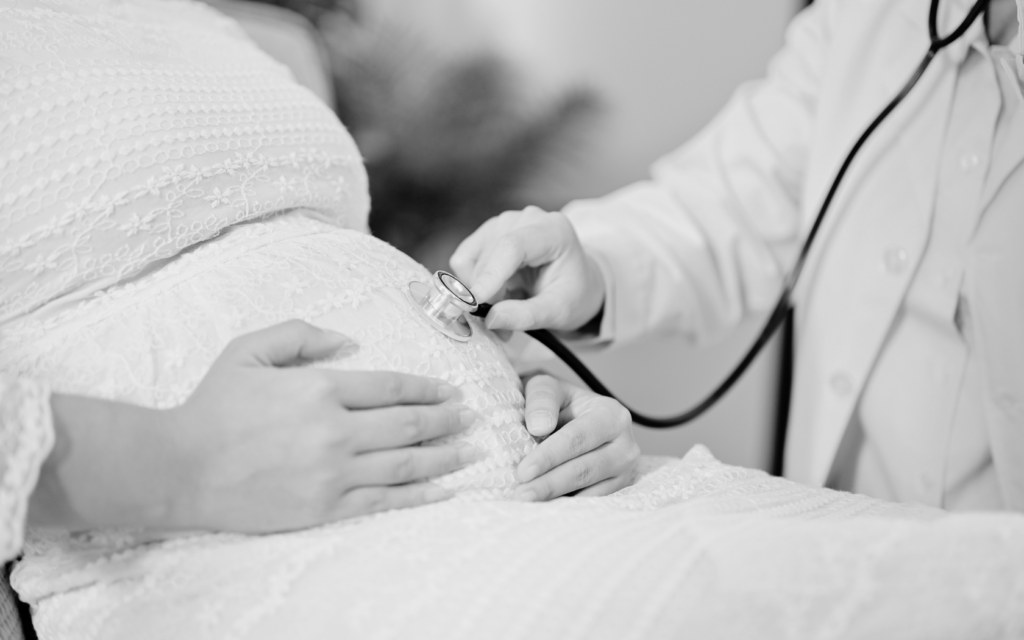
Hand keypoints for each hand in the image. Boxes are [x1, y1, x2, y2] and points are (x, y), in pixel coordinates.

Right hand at [37, 321, 477, 533]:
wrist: (179, 468)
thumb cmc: (212, 406)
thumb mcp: (249, 349)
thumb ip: (300, 335)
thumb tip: (349, 341)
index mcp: (320, 388)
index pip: (392, 386)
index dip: (428, 388)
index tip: (451, 390)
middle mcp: (334, 429)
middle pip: (408, 424)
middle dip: (447, 420)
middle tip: (471, 417)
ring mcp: (332, 472)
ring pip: (405, 462)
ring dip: (445, 456)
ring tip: (470, 450)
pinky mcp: (324, 506)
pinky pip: (384, 499)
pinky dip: (418, 495)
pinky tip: (443, 491)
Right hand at [450, 206, 605, 332]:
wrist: (576, 282)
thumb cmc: (573, 294)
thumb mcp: (558, 312)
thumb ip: (526, 316)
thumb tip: (491, 319)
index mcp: (552, 231)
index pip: (512, 246)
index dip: (491, 274)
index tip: (475, 302)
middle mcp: (526, 219)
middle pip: (490, 258)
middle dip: (489, 295)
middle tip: (502, 324)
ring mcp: (504, 222)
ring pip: (473, 261)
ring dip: (483, 291)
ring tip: (507, 305)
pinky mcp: (488, 233)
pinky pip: (464, 260)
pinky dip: (473, 282)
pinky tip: (497, 290)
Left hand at [513, 374, 638, 500]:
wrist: (568, 416)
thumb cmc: (555, 402)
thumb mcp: (546, 387)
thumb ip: (542, 400)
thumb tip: (539, 427)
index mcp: (612, 415)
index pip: (578, 438)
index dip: (550, 456)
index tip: (523, 472)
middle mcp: (625, 445)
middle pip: (585, 469)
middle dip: (550, 484)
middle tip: (520, 495)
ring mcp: (624, 472)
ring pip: (590, 491)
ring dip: (556, 500)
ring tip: (526, 505)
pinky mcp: (615, 490)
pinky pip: (592, 504)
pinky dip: (567, 507)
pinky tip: (543, 509)